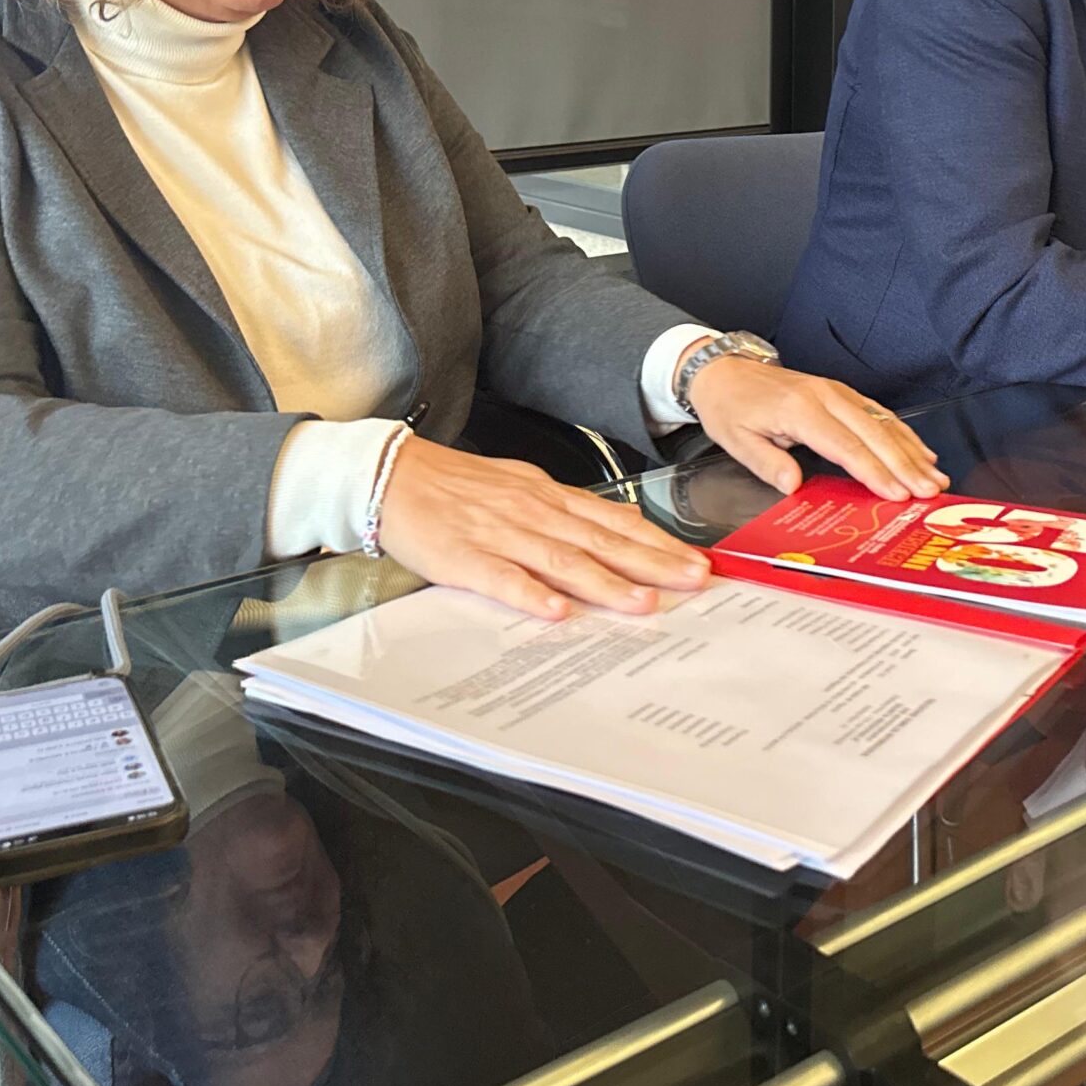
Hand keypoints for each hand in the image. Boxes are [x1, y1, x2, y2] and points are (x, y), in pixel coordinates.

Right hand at [375, 435, 709, 620]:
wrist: (391, 474)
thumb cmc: (454, 485)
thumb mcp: (518, 488)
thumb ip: (561, 512)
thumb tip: (608, 531)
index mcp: (547, 497)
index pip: (614, 520)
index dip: (657, 541)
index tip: (694, 559)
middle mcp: (533, 512)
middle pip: (602, 540)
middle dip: (652, 563)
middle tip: (693, 581)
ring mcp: (500, 534)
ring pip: (562, 560)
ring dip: (605, 583)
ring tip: (642, 602)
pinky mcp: (464, 557)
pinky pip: (502, 578)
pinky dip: (531, 594)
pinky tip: (555, 611)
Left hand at [683, 353, 946, 501]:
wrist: (725, 371)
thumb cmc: (731, 407)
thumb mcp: (737, 440)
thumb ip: (768, 464)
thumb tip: (795, 485)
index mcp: (800, 410)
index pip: (845, 446)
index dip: (874, 471)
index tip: (896, 493)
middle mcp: (825, 396)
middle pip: (874, 435)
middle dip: (905, 465)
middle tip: (928, 492)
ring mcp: (837, 392)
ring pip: (883, 423)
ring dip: (912, 451)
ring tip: (934, 478)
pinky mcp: (841, 392)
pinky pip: (878, 413)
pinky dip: (903, 434)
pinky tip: (921, 452)